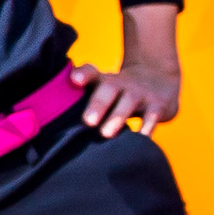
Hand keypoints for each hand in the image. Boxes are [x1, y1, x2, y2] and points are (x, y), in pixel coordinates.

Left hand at [71, 1, 182, 138]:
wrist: (159, 79)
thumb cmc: (118, 93)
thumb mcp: (103, 91)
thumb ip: (81, 103)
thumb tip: (54, 127)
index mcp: (104, 81)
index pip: (91, 72)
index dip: (83, 74)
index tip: (75, 80)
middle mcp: (121, 84)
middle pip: (109, 87)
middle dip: (98, 103)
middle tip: (88, 121)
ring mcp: (140, 93)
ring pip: (129, 102)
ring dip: (117, 117)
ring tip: (106, 133)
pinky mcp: (158, 106)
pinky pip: (152, 117)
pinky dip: (146, 130)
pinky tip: (139, 142)